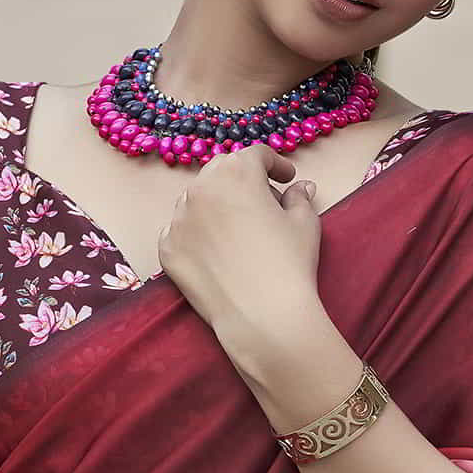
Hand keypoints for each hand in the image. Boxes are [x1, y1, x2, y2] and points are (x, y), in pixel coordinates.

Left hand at [155, 143, 322, 338]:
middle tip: (262, 201)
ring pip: (198, 200)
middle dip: (243, 181)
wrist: (262, 316)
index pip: (256, 155)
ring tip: (237, 228)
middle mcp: (201, 187)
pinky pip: (182, 231)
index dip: (275, 164)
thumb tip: (300, 188)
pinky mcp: (167, 248)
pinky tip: (216, 251)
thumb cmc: (290, 265)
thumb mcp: (305, 224)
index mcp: (237, 172)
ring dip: (217, 205)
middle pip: (222, 171)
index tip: (285, 178)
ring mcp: (179, 218)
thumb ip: (299, 198)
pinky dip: (198, 234)